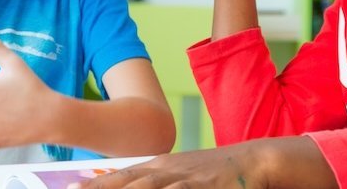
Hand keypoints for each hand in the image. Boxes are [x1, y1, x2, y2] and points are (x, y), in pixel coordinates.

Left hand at [70, 144, 261, 188]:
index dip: (93, 185)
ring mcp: (184, 179)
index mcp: (158, 166)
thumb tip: (124, 187)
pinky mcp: (202, 187)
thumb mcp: (179, 175)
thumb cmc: (212, 174)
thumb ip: (152, 182)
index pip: (119, 177)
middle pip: (126, 184)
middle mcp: (166, 171)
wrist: (253, 161)